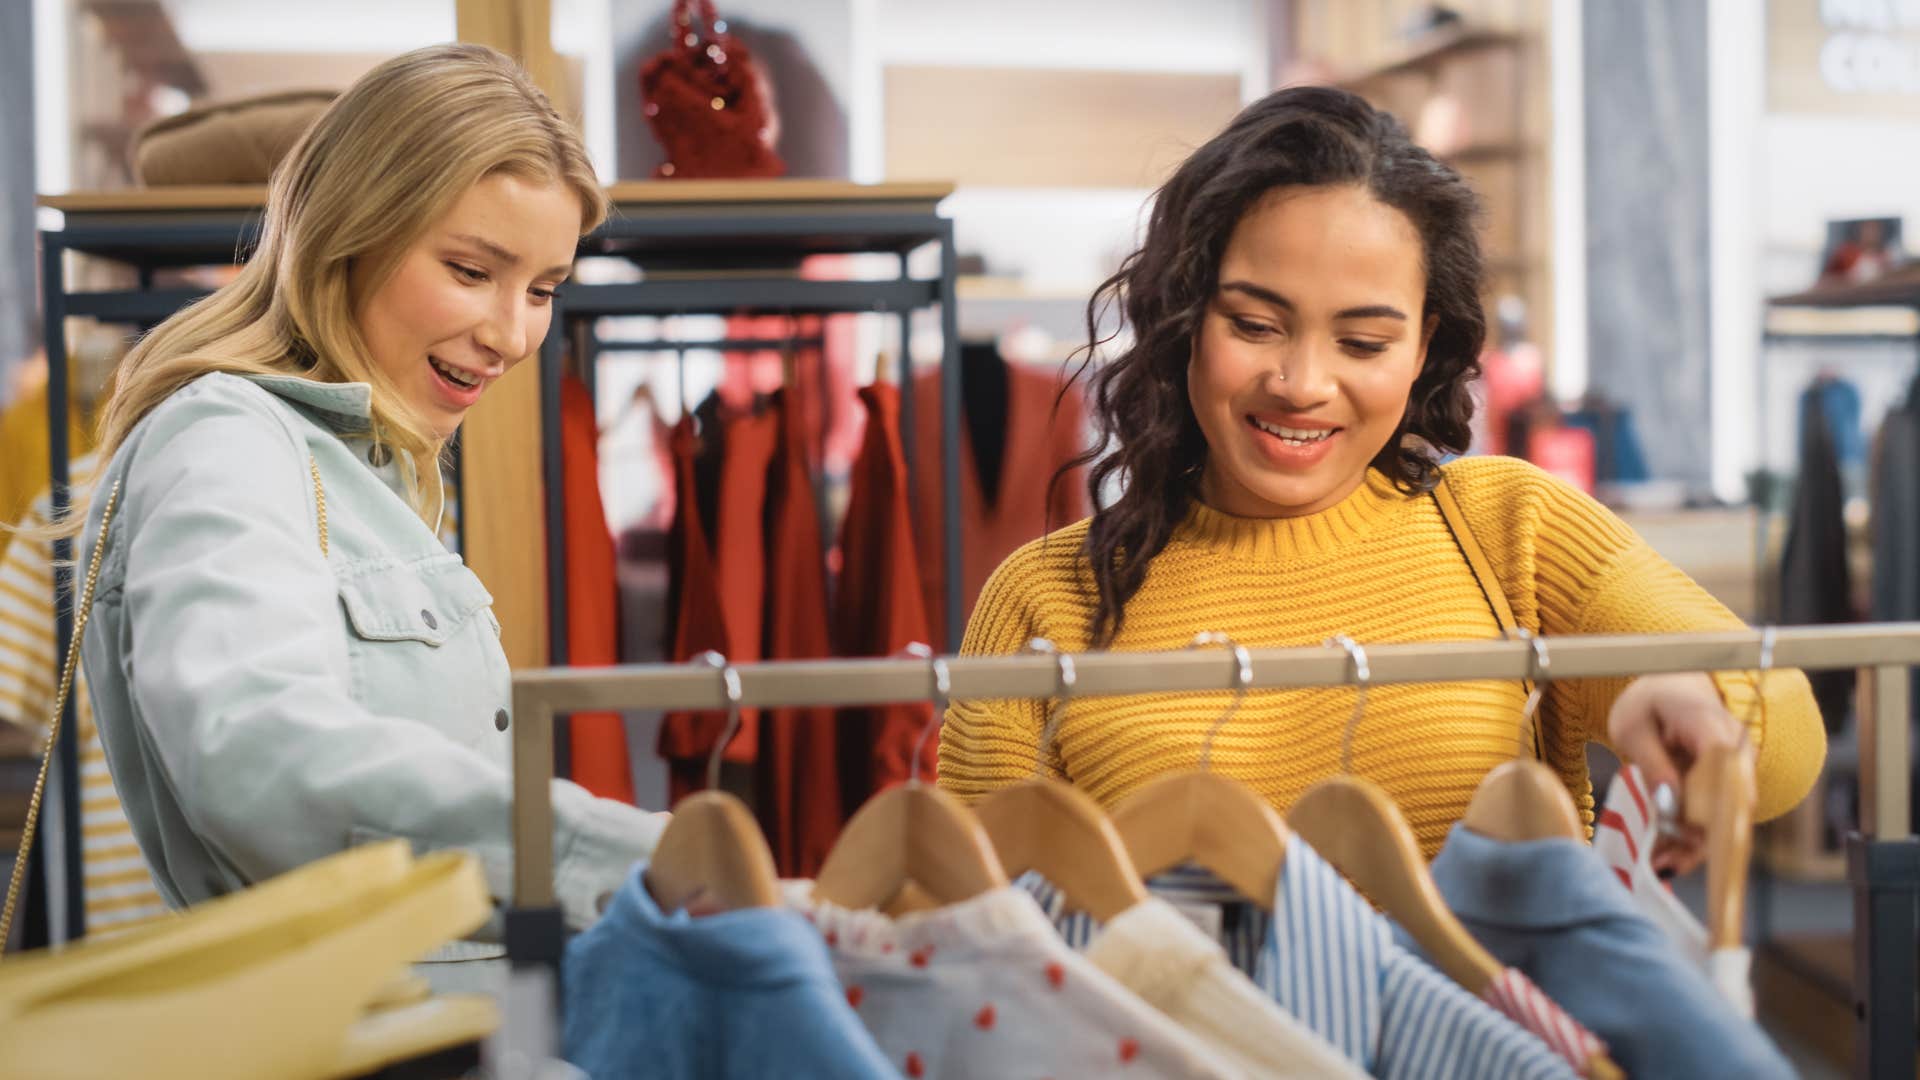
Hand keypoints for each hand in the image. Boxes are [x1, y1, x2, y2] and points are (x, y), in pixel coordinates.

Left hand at [1606, 672, 1741, 874]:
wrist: (1672, 691)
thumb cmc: (1649, 705)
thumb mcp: (1633, 727)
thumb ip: (1652, 762)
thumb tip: (1671, 803)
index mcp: (1710, 724)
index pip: (1722, 769)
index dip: (1710, 807)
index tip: (1688, 837)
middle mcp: (1737, 749)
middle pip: (1728, 803)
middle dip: (1698, 840)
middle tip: (1663, 863)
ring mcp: (1738, 770)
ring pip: (1725, 818)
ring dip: (1694, 847)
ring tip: (1659, 865)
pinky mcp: (1730, 788)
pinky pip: (1715, 818)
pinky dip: (1692, 839)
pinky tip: (1666, 857)